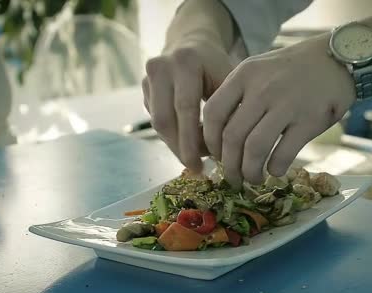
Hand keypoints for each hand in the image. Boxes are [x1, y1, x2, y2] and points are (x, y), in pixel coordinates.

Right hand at [143, 38, 232, 171]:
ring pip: (157, 123)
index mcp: (185, 62)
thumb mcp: (229, 80)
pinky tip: (187, 144)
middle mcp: (161, 67)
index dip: (191, 141)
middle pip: (165, 119)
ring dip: (175, 145)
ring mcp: (148, 77)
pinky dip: (171, 135)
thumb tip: (229, 149)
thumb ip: (228, 109)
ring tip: (194, 159)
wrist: (193, 44)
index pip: (185, 108)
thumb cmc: (216, 66)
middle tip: (196, 168)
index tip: (202, 164)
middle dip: (180, 148)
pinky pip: (155, 119)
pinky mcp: (143, 88)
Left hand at [203, 35, 355, 186]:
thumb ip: (239, 95)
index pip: (213, 113)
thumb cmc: (294, 70)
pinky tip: (276, 170)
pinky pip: (283, 154)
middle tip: (233, 178)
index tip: (217, 155)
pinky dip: (275, 169)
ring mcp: (286, 105)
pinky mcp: (308, 121)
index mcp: (244, 75)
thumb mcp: (260, 70)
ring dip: (250, 172)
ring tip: (253, 179)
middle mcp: (262, 89)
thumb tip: (220, 138)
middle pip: (232, 137)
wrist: (338, 59)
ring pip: (254, 149)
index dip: (210, 141)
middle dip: (229, 166)